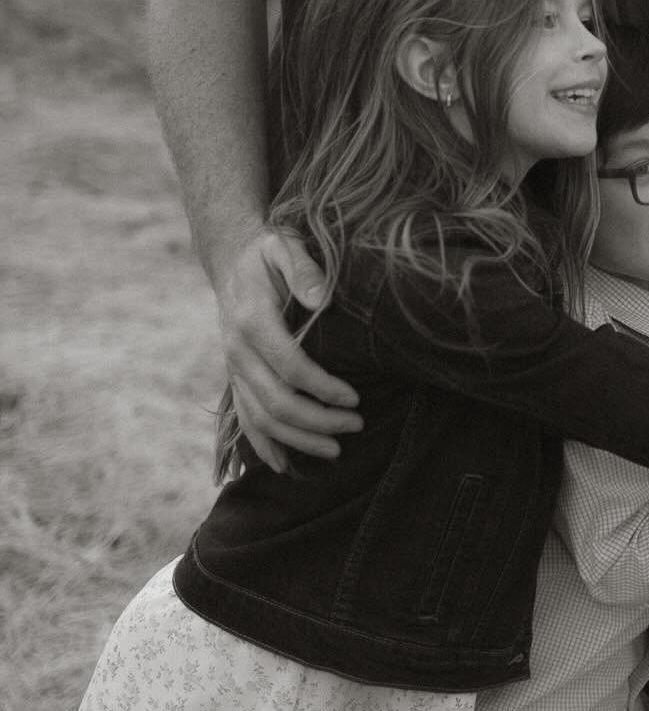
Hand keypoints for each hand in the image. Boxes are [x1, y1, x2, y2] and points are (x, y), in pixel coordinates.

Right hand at [217, 226, 361, 465]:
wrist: (231, 258)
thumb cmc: (267, 252)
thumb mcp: (285, 246)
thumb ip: (303, 270)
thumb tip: (321, 299)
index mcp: (252, 320)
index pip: (289, 366)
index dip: (322, 388)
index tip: (355, 398)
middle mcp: (237, 350)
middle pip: (275, 401)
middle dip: (317, 420)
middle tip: (356, 425)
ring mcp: (233, 367)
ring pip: (260, 417)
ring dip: (297, 439)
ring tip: (336, 450)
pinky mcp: (235, 377)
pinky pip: (245, 418)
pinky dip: (264, 445)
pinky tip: (286, 464)